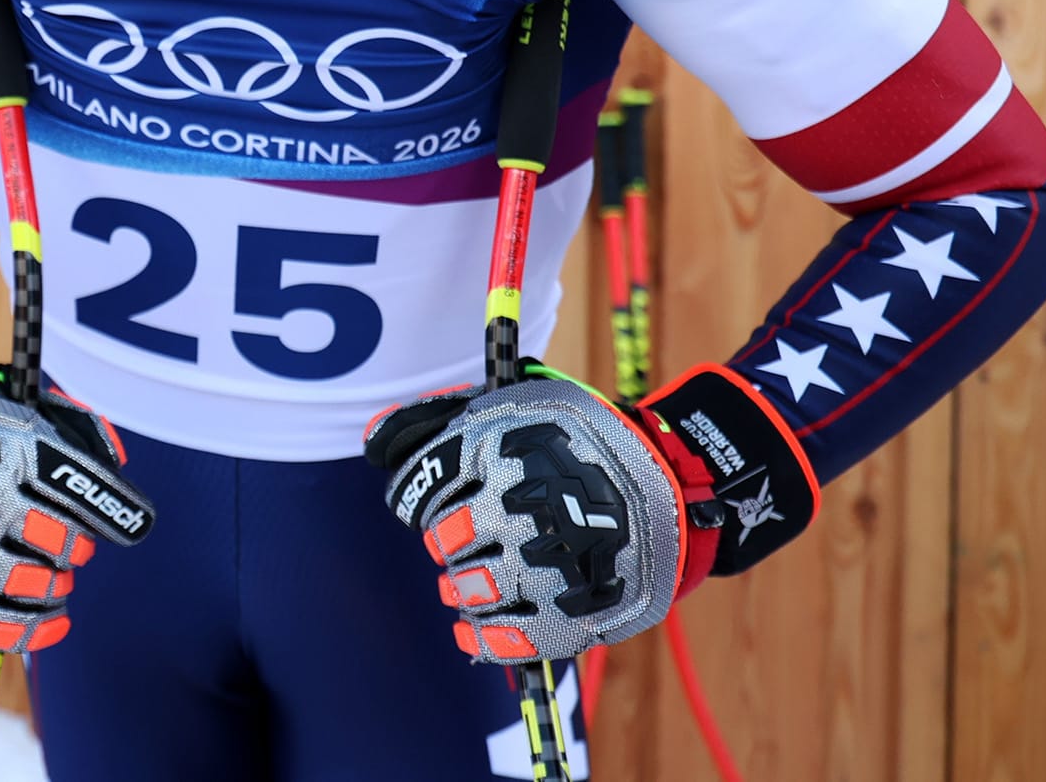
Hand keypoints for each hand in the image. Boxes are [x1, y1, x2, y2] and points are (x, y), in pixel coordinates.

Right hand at [0, 348, 152, 652]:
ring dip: (56, 586)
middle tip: (69, 545)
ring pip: (35, 588)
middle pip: (61, 544)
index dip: (118, 510)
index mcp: (5, 449)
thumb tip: (118, 468)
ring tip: (54, 579)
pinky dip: (35, 630)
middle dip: (74, 547)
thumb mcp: (12, 411)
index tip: (134, 525)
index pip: (81, 487)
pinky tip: (54, 620)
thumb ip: (71, 432)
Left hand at [362, 364, 725, 663]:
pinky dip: (483, 640)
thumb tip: (372, 442)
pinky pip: (509, 638)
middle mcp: (518, 507)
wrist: (673, 478)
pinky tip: (470, 634)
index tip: (432, 505)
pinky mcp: (573, 610)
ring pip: (472, 589)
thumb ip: (439, 421)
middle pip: (445, 540)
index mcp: (499, 449)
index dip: (420, 496)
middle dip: (446, 543)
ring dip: (460, 589)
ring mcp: (546, 562)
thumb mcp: (511, 405)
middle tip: (457, 544)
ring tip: (464, 585)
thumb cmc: (579, 439)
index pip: (424, 484)